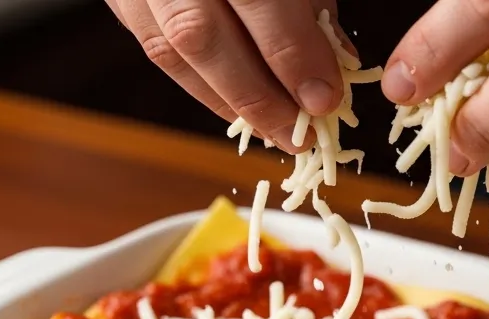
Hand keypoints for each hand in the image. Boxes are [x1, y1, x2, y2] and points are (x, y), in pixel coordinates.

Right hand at [105, 0, 348, 149]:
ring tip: (274, 133)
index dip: (292, 54)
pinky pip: (154, 47)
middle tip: (300, 136)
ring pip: (170, 50)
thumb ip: (310, 0)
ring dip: (227, 102)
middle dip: (256, 96)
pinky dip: (201, 85)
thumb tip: (335, 64)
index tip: (325, 99)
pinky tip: (236, 108)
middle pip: (201, 35)